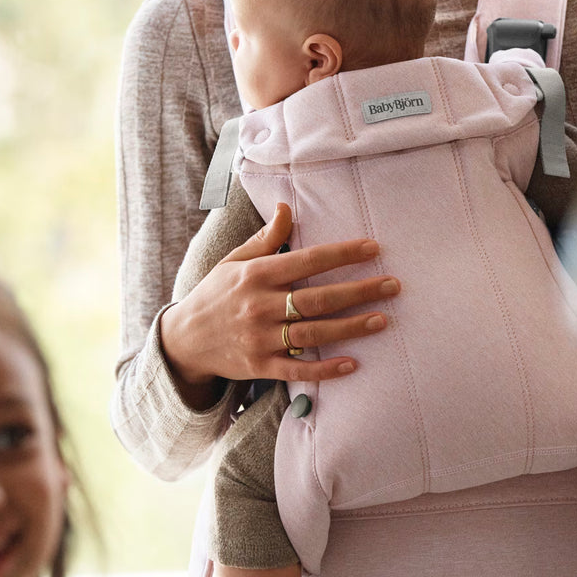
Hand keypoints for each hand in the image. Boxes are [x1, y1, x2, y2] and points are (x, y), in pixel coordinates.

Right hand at [161, 203, 398, 398]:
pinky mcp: (260, 366)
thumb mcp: (234, 260)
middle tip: (392, 285)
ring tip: (383, 320)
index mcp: (256, 274)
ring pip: (314, 334)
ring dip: (351, 328)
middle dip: (359, 291)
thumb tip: (288, 206)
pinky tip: (352, 364)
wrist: (184, 339)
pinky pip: (298, 370)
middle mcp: (259, 305)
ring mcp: (260, 338)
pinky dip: (325, 369)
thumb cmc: (216, 293)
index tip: (373, 247)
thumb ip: (265, 238)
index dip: (342, 254)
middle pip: (318, 298)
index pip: (307, 260)